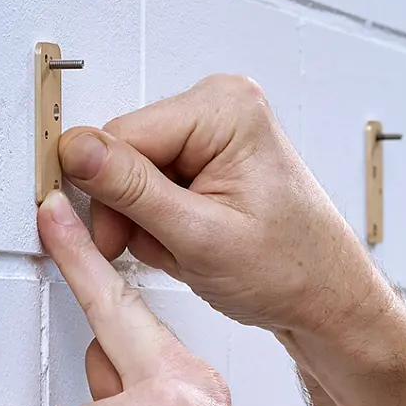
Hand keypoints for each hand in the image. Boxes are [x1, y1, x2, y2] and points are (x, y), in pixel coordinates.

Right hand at [58, 75, 385, 342]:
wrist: (329, 298)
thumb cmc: (294, 270)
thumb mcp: (200, 236)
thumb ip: (132, 190)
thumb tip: (75, 150)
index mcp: (226, 108)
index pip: (120, 134)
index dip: (104, 191)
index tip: (110, 236)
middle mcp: (222, 107)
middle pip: (125, 152)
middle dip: (132, 211)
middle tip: (167, 251)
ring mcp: (217, 131)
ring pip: (135, 175)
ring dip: (149, 222)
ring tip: (190, 250)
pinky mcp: (211, 157)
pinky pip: (155, 186)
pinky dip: (163, 223)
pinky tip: (193, 243)